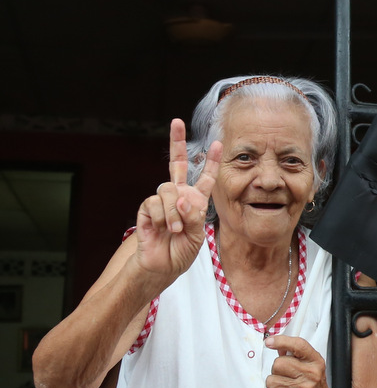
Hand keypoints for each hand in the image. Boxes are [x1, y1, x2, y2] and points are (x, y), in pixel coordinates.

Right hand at [133, 119, 221, 284]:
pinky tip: (164, 228)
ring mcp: (162, 200)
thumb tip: (182, 199)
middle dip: (176, 141)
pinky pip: (156, 203)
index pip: (205, 177)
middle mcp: (179, 195)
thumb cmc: (182, 251)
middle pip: (176, 163)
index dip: (211, 161)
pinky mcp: (147, 208)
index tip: (218, 143)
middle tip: (176, 122)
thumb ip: (193, 217)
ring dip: (175, 212)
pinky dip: (164, 217)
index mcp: (196, 200)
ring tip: (176, 229)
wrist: (163, 265)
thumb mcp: (197, 235)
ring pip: (168, 190)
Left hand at [264, 335, 335, 387]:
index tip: (269, 342)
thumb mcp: (311, 367)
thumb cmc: (315, 387)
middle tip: (285, 375)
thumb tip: (278, 347)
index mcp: (315, 362)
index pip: (298, 345)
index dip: (281, 341)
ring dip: (274, 385)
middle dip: (277, 370)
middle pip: (278, 363)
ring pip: (271, 381)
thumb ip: (296, 355)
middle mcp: (310, 374)